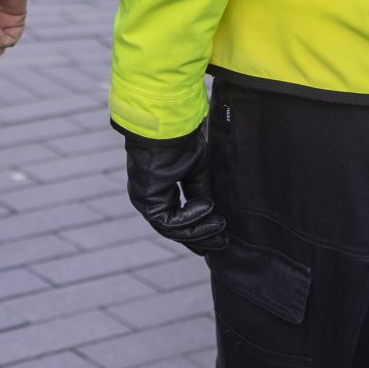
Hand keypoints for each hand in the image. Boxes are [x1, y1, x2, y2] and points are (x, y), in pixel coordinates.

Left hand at [126, 127, 227, 254]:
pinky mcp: (146, 200)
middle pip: (175, 230)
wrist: (167, 125)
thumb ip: (200, 194)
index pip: (177, 220)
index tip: (220, 236)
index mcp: (158, 190)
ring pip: (172, 230)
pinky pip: (169, 222)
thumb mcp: (196, 171)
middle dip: (201, 238)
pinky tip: (208, 207)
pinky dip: (191, 218)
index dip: (198, 231)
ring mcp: (145, 201)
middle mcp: (149, 198)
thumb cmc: (180, 141)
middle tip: (223, 242)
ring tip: (220, 226)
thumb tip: (212, 215)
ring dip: (199, 231)